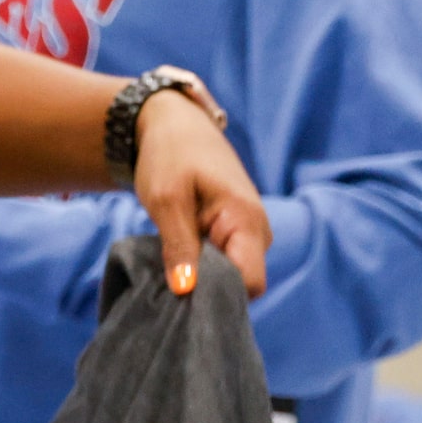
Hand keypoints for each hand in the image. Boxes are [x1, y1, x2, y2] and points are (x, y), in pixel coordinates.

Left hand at [133, 90, 269, 297]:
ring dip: (200, 279)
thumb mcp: (165, 200)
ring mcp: (248, 235)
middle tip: (164, 285)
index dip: (219, 296)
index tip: (182, 296)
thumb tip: (186, 290)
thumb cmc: (170, 156)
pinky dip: (199, 268)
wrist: (176, 126)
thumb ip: (178, 245)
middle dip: (206, 290)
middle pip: (241, 284)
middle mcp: (256, 232)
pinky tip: (175, 262)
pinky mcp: (234, 235)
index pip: (251, 281)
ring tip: (166, 269)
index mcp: (246, 220)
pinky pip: (222, 265)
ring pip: (230, 276)